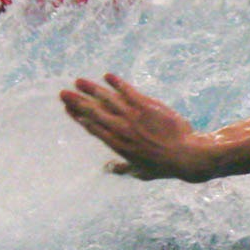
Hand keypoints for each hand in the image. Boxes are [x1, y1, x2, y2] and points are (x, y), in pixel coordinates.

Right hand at [60, 74, 217, 181]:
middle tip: (63, 93)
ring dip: (92, 89)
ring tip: (78, 81)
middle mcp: (121, 129)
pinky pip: (128, 91)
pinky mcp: (147, 106)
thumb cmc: (164, 166)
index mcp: (117, 144)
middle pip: (94, 112)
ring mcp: (134, 116)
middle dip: (77, 102)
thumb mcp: (140, 172)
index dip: (79, 117)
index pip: (92, 127)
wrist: (186, 155)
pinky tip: (107, 76)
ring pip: (108, 99)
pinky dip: (117, 83)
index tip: (68, 109)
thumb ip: (121, 168)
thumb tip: (107, 169)